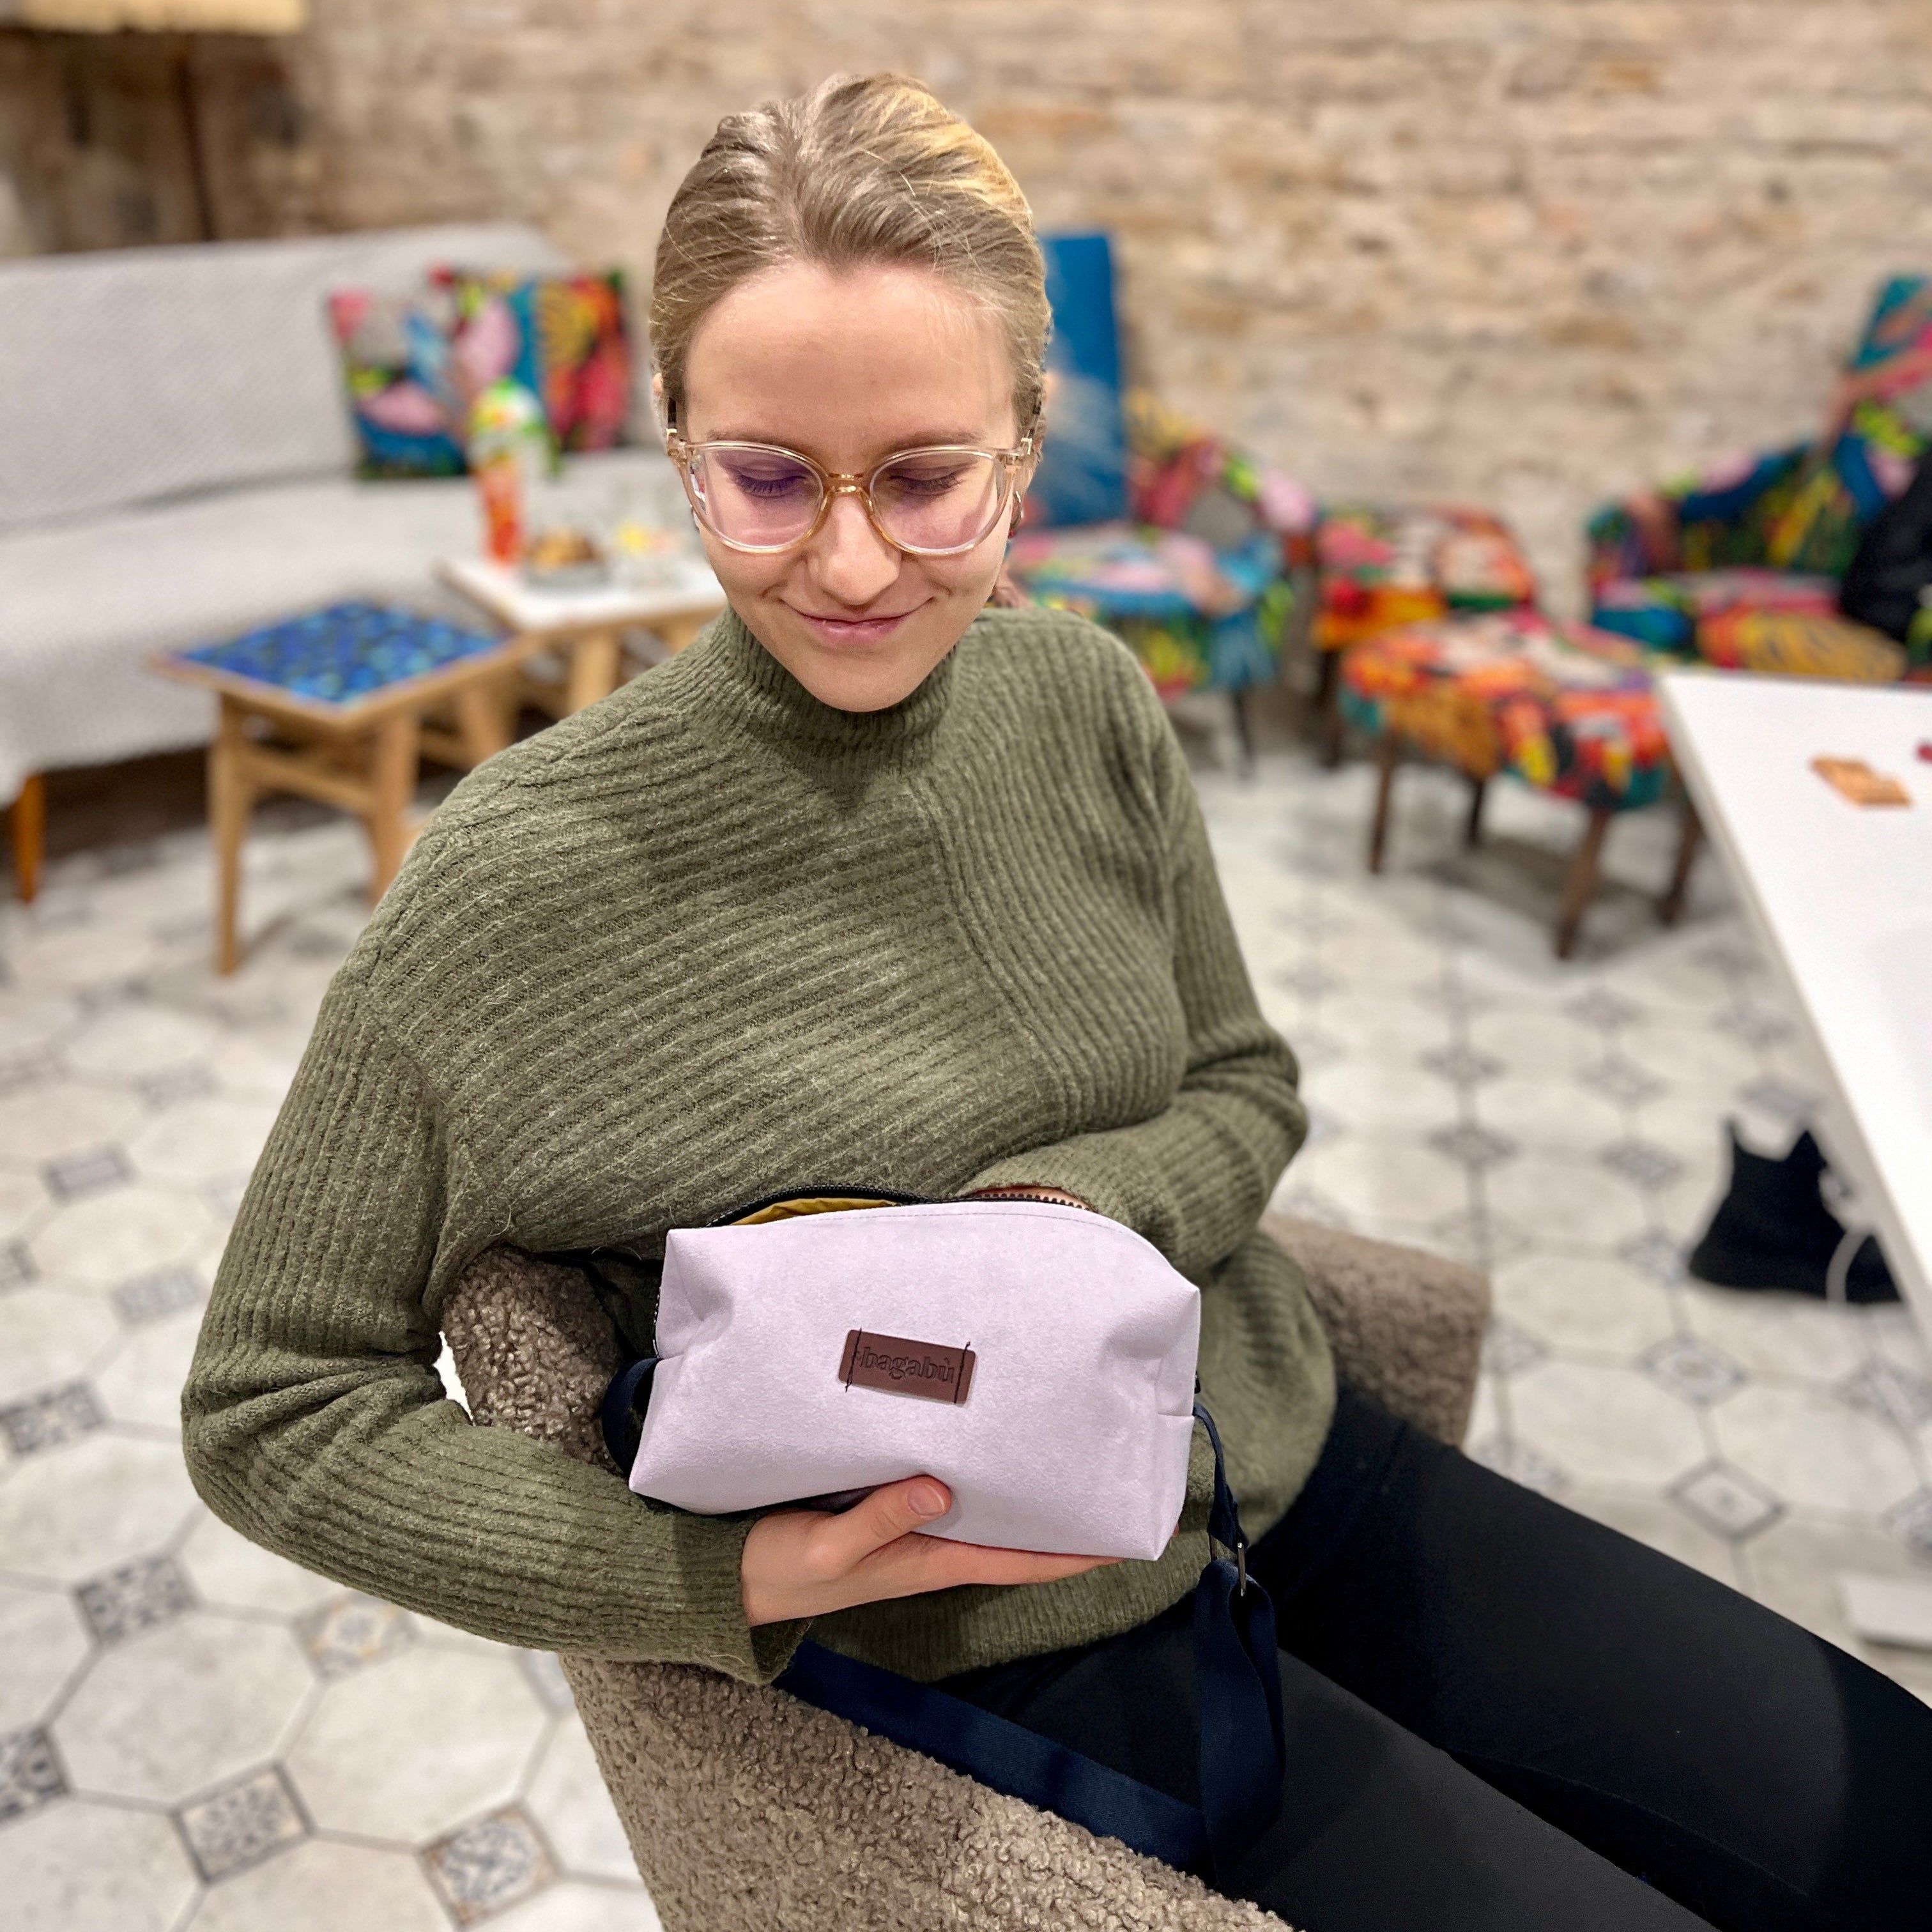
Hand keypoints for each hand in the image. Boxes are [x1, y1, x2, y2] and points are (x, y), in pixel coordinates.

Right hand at [740, 1477, 1115, 1625]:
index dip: (1076, 1552)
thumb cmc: (778, 1566)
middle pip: (1017, 1532)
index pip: (1020, 1560)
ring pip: (987, 1506)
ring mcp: (911, 1525)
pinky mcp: (887, 1505)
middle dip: (1066, 1512)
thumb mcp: (824, 1545)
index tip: (1128, 1538)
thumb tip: (943, 1489)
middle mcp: (933, 1544)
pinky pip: (949, 1487)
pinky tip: (986, 1435)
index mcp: (929, 1560)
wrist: (730, 1576)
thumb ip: (878, 1518)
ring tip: (1070, 1448)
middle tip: (1115, 1476)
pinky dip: (978, 1468)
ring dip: (1026, 1487)